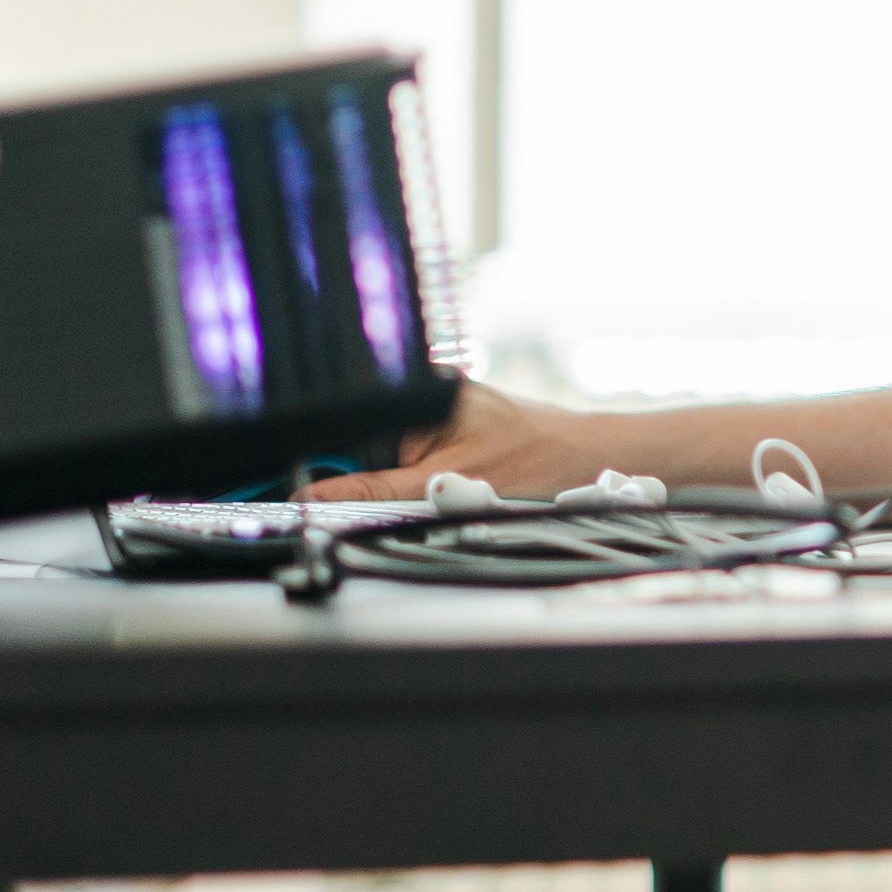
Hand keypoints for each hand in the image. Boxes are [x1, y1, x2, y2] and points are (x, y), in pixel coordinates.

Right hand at [305, 380, 616, 501]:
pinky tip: (461, 487)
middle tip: (416, 497)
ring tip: (456, 489)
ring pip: (389, 460)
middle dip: (369, 481)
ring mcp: (440, 414)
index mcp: (414, 394)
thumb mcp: (446, 484)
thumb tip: (315, 494)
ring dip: (401, 487)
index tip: (296, 492)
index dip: (319, 465)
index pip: (342, 428)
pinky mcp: (456, 432)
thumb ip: (376, 490)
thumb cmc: (538, 462)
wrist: (595, 462)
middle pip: (361, 446)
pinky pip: (417, 462)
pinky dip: (424, 484)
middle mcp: (424, 396)